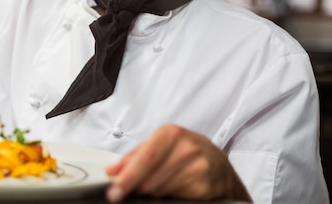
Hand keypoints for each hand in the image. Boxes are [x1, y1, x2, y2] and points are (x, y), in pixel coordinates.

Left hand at [105, 125, 251, 202]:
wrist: (219, 164)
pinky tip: (175, 188)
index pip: (144, 160)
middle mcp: (186, 148)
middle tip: (136, 188)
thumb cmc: (185, 151)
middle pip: (150, 179)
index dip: (127, 178)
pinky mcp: (206, 186)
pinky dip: (170, 196)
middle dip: (138, 187)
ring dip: (154, 192)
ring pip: (160, 191)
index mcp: (171, 133)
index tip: (114, 192)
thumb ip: (134, 156)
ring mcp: (198, 167)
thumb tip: (112, 171)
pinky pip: (176, 198)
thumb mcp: (160, 145)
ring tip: (161, 183)